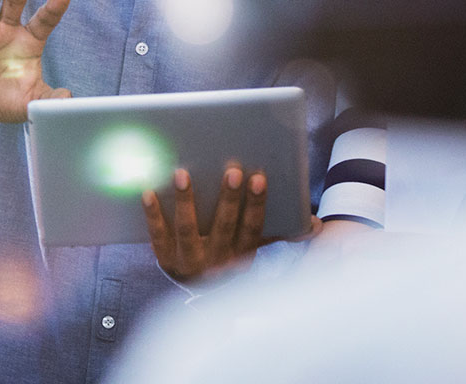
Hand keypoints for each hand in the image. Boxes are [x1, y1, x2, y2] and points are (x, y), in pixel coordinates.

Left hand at [141, 166, 321, 283]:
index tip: (258, 177)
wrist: (200, 295)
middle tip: (231, 169)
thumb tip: (317, 225)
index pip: (253, 228)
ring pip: (188, 230)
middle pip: (224, 226)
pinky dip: (153, 215)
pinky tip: (148, 192)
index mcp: (242, 256)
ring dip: (186, 202)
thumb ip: (284, 234)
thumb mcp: (257, 249)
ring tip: (182, 173)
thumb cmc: (231, 257)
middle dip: (228, 198)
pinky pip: (158, 236)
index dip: (256, 203)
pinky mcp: (165, 260)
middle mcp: (217, 260)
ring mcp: (190, 262)